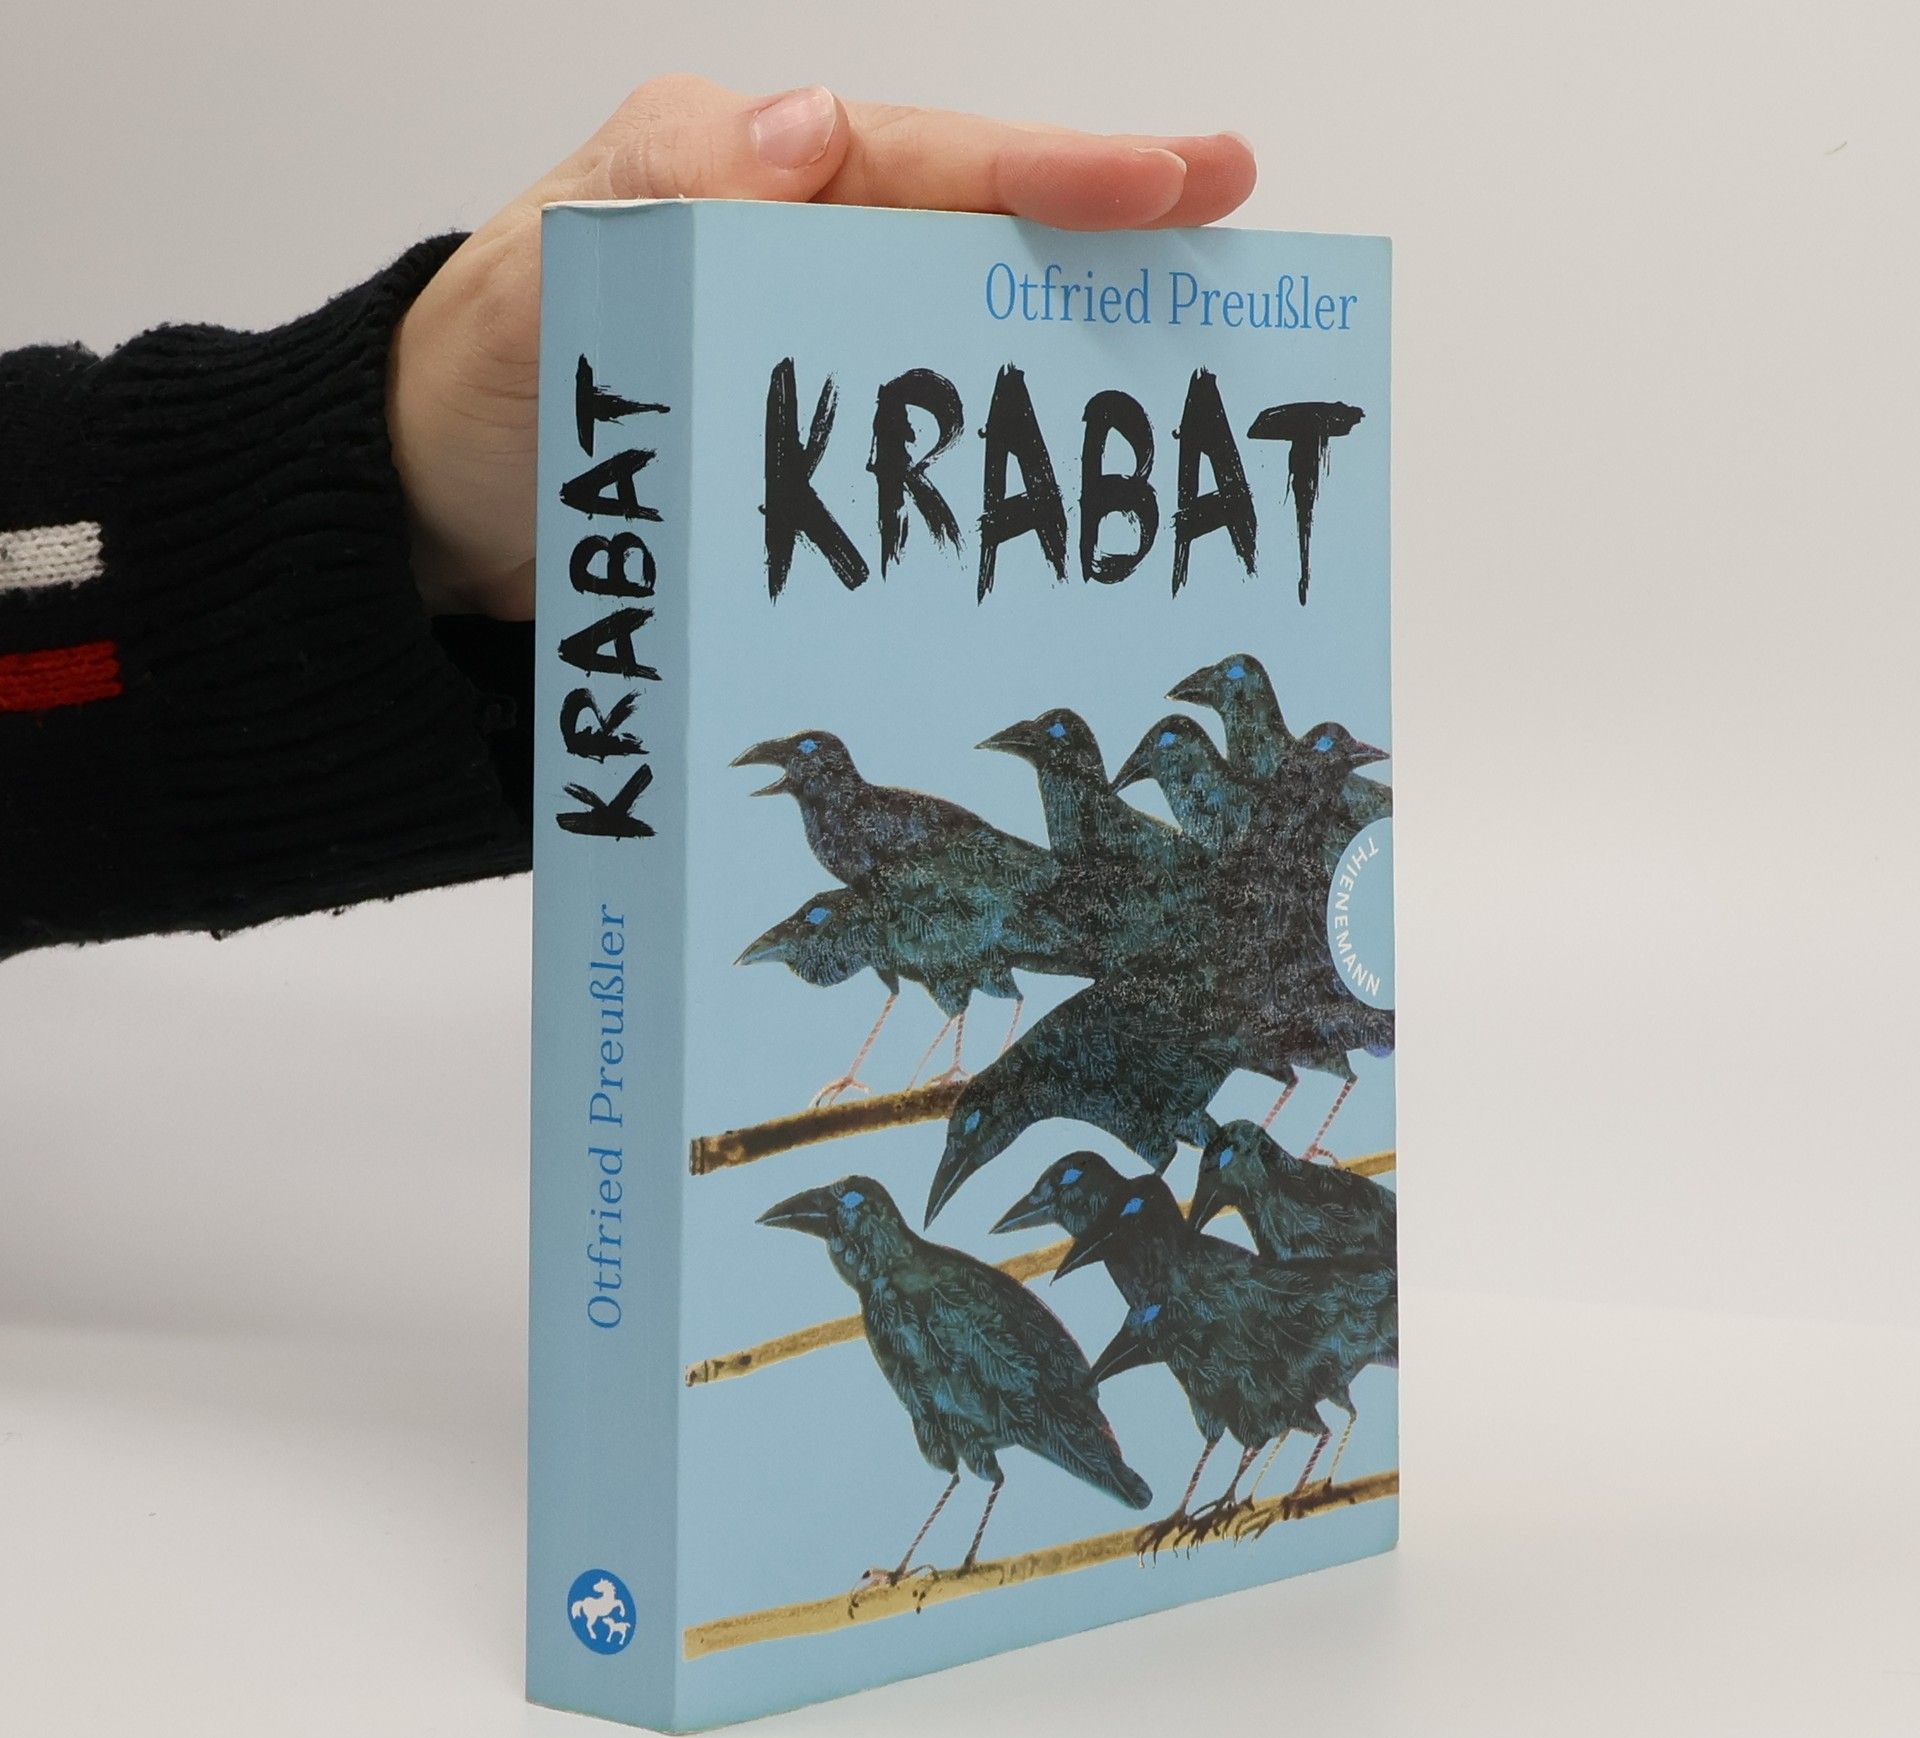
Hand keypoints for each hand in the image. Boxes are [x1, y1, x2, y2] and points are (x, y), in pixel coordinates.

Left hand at [388, 76, 1255, 618]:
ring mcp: (813, 357)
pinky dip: (996, 453)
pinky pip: (925, 438)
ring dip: (1071, 342)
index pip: (920, 157)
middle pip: (977, 228)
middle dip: (1106, 225)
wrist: (435, 522)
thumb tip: (812, 135)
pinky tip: (1064, 486)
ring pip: (967, 330)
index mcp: (743, 178)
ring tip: (1193, 353)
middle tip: (1239, 223)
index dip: (1048, 169)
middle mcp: (797, 250)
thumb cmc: (471, 386)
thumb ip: (653, 197)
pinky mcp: (815, 453)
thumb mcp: (534, 279)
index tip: (1170, 183)